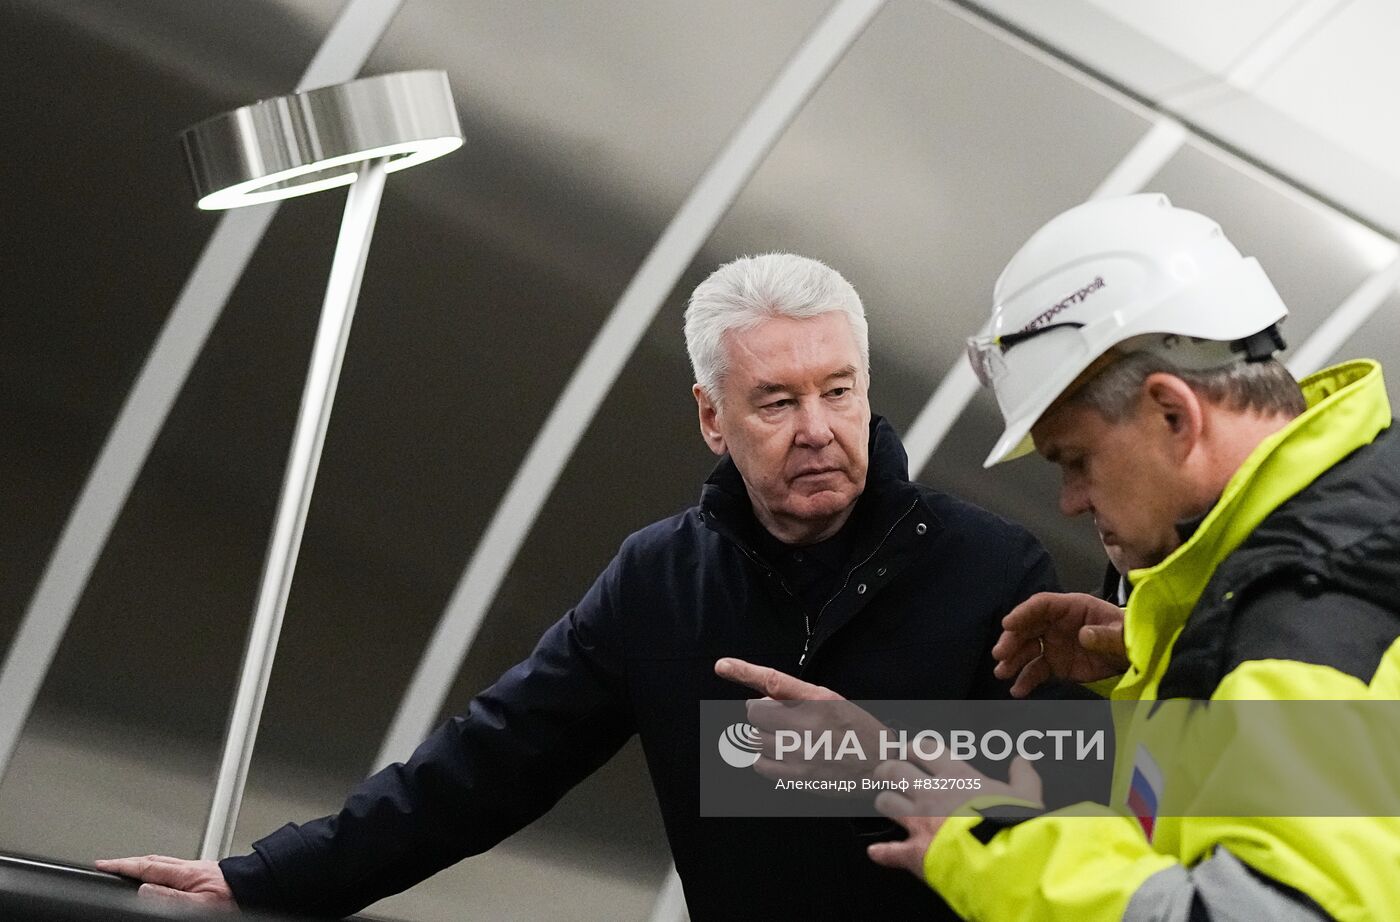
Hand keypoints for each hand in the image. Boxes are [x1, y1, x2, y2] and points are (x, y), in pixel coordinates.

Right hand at [95, 855, 232, 905]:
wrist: (262, 889)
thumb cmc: (236, 899)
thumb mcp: (198, 903)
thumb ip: (169, 896)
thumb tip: (143, 889)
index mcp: (187, 872)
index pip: (147, 866)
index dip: (122, 865)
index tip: (102, 865)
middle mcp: (193, 868)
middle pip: (154, 861)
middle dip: (130, 863)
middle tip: (112, 866)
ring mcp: (201, 870)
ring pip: (166, 864)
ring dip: (147, 866)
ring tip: (132, 870)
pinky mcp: (209, 876)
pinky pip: (177, 870)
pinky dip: (163, 871)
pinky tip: (166, 880)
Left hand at [715, 657, 886, 782]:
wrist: (880, 768)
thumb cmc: (857, 732)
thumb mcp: (833, 702)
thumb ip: (797, 697)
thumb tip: (762, 699)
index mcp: (819, 700)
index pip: (774, 681)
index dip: (744, 671)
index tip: (722, 665)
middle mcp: (808, 724)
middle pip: (755, 713)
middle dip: (760, 713)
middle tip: (779, 718)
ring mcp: (801, 753)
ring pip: (755, 739)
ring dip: (763, 736)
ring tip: (786, 738)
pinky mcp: (798, 777)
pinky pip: (760, 765)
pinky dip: (763, 758)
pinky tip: (781, 755)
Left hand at [866, 756, 1042, 877]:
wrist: (1004, 859)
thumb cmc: (1014, 825)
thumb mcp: (1027, 795)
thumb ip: (1022, 776)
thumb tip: (1022, 762)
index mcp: (956, 776)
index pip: (925, 750)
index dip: (914, 748)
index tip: (910, 750)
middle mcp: (931, 793)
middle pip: (894, 770)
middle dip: (887, 770)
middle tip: (887, 773)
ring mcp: (919, 821)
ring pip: (886, 802)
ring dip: (885, 803)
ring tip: (887, 804)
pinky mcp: (915, 852)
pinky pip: (890, 851)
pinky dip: (883, 852)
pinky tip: (877, 852)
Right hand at [992, 592, 1127, 696]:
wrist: (1132, 657)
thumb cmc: (1127, 636)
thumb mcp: (1122, 634)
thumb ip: (1106, 635)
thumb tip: (1085, 635)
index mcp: (1072, 608)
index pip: (1042, 605)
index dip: (1023, 613)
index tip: (1007, 624)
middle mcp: (1057, 624)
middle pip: (1028, 627)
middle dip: (1012, 640)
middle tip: (1000, 655)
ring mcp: (1054, 644)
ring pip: (1027, 649)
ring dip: (1013, 660)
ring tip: (1002, 673)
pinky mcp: (1056, 665)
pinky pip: (1037, 670)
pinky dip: (1026, 680)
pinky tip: (1017, 690)